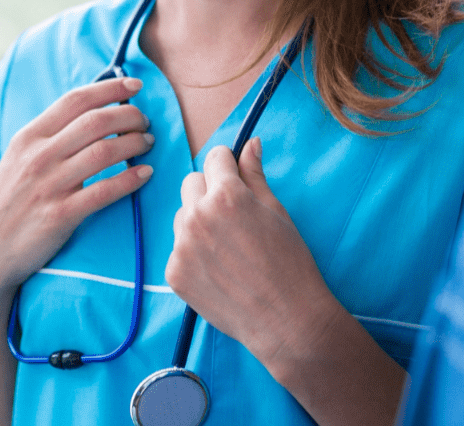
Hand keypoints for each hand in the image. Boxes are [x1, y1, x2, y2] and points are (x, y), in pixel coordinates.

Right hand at [0, 77, 154, 308]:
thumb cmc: (9, 201)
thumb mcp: (19, 158)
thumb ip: (49, 136)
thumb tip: (91, 112)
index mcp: (29, 137)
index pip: (75, 100)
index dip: (110, 88)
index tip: (135, 85)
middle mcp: (38, 156)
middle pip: (95, 122)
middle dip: (128, 115)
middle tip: (145, 121)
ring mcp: (49, 185)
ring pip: (103, 153)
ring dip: (133, 143)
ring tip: (148, 142)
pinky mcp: (60, 216)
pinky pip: (104, 191)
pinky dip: (130, 179)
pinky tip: (145, 173)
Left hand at [166, 137, 335, 380]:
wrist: (286, 320)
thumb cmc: (289, 263)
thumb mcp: (276, 211)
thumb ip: (255, 174)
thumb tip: (250, 142)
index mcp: (225, 194)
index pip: (215, 157)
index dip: (228, 166)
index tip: (236, 178)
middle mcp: (197, 216)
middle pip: (192, 183)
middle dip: (210, 191)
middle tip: (233, 216)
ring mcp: (182, 246)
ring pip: (183, 216)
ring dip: (198, 222)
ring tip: (228, 247)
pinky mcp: (174, 272)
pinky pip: (178, 249)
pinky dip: (193, 255)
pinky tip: (219, 270)